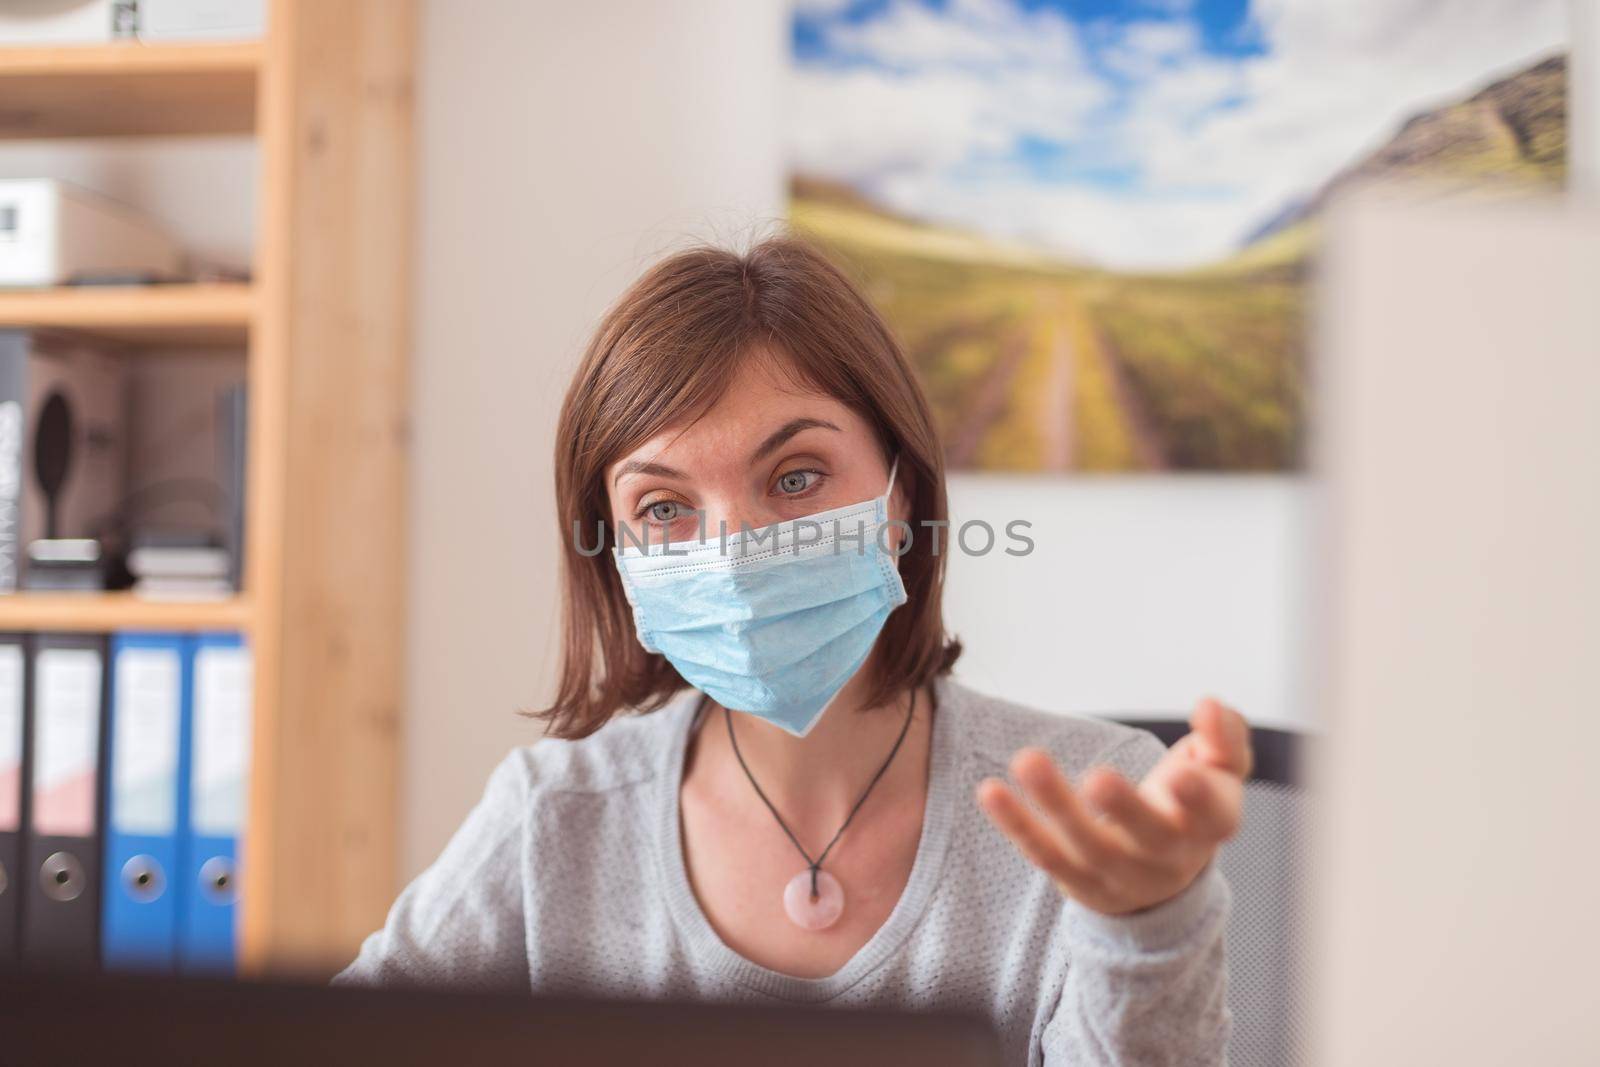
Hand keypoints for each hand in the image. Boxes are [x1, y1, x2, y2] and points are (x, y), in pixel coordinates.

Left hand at [977, 698, 1250, 915]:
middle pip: (1148, 838)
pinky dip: (1017, 823)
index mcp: (1210, 825)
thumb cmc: (1192, 807)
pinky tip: (990, 790)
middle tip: (1098, 778)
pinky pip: (1044, 853)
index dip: (1199, 798)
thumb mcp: (1221, 771)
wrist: (1162, 880)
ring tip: (1027, 759)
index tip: (1183, 772)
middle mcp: (1168, 857)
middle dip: (1125, 809)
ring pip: (1087, 846)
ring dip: (1055, 804)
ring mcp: (1121, 875)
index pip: (1212, 816)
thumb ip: (1224, 735)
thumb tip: (1210, 705)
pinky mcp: (1079, 882)